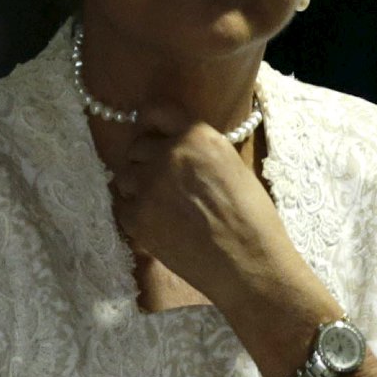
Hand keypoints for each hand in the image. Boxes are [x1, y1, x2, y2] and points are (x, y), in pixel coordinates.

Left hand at [107, 108, 320, 349]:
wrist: (249, 265)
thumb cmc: (253, 219)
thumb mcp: (232, 167)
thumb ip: (199, 151)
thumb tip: (174, 147)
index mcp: (198, 135)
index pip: (156, 111)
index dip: (151, 124)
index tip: (151, 133)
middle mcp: (169, 153)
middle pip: (137, 147)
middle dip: (146, 161)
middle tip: (163, 183)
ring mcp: (149, 186)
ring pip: (124, 176)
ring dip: (137, 187)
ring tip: (161, 206)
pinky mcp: (137, 218)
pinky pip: (123, 207)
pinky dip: (136, 215)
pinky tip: (160, 226)